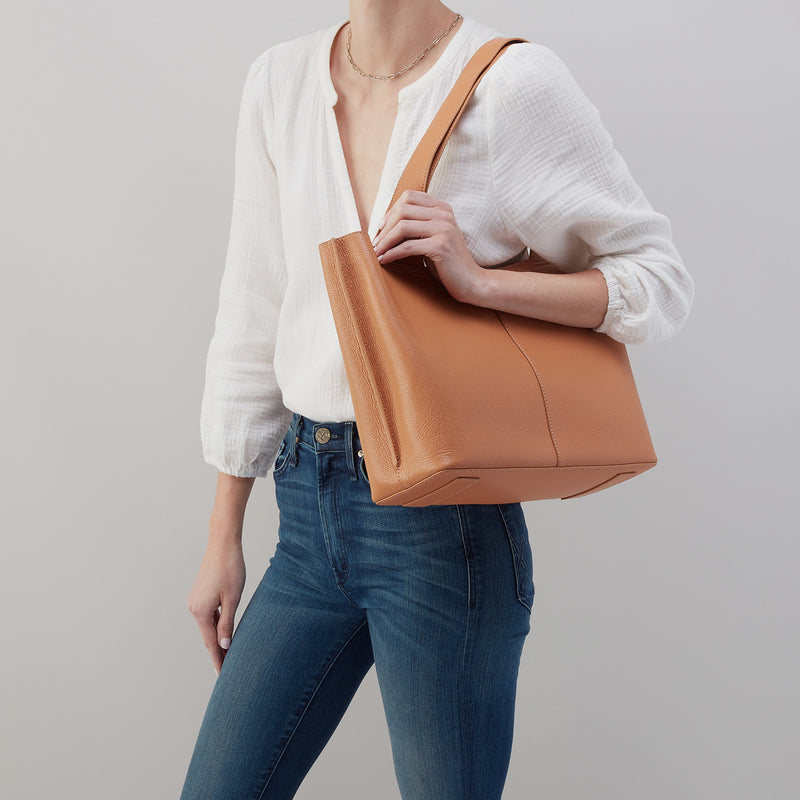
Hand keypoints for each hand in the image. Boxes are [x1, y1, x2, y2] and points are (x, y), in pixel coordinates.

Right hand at [186, 540, 245, 676]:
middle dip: (217, 652)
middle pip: (207, 636)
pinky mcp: (200, 593)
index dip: (218, 659)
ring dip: (217, 638)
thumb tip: (223, 645)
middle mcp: (194, 607)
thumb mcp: (232, 598)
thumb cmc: (230, 569)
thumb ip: (227, 623)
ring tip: (228, 653)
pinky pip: (209, 614)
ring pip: (208, 625)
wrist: (223, 544)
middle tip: (227, 671)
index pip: (210, 643)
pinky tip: (224, 631)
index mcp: (200, 611)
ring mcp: (195, 600)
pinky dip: (216, 624)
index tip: (223, 675)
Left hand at [371, 190, 483, 303]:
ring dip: (384, 241)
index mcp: (442, 208)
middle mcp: (444, 215)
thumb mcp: (434, 236)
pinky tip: (384, 260)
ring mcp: (444, 229)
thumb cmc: (448, 262)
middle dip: (384, 227)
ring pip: (403, 227)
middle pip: (403, 210)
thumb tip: (387, 223)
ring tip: (376, 252)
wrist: (471, 281)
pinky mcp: (440, 246)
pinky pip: (407, 246)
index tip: (381, 228)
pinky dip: (392, 253)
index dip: (391, 211)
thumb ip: (419, 225)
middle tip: (375, 243)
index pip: (409, 196)